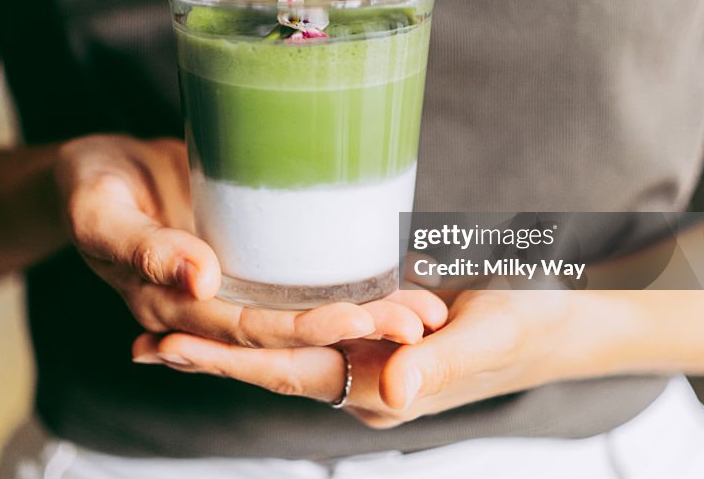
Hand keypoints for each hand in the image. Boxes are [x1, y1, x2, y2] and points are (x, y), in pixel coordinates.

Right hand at [55, 135, 445, 345]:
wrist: (97, 173)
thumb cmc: (90, 188)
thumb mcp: (100, 213)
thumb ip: (142, 248)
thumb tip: (199, 280)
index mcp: (174, 311)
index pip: (250, 330)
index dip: (305, 328)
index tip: (360, 318)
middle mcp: (212, 309)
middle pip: (291, 330)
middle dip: (356, 329)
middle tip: (418, 320)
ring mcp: (235, 288)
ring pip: (304, 310)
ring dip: (364, 315)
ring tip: (425, 308)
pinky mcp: (251, 261)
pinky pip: (300, 279)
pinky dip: (347, 282)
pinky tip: (392, 276)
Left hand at [132, 290, 580, 427]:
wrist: (562, 319)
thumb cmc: (532, 321)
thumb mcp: (493, 333)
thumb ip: (440, 362)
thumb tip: (385, 385)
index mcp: (385, 386)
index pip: (292, 374)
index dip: (229, 362)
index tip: (171, 347)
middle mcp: (366, 382)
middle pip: (273, 369)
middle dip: (209, 357)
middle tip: (142, 342)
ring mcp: (368, 364)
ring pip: (285, 354)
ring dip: (227, 346)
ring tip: (165, 333)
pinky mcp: (375, 339)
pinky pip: (310, 335)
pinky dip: (266, 329)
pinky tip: (236, 316)